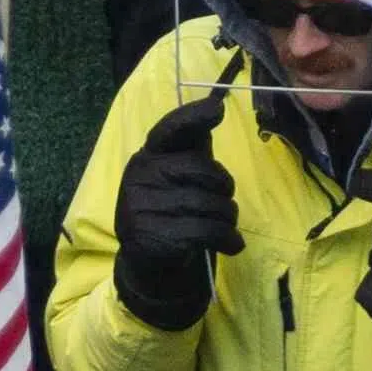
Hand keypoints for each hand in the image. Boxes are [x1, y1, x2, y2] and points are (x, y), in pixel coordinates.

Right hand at [105, 111, 241, 319]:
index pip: (169, 130)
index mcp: (147, 155)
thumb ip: (193, 148)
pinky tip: (232, 244)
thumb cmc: (170, 209)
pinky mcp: (152, 236)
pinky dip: (228, 238)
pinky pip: (206, 230)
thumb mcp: (179, 176)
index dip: (193, 117)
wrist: (147, 263)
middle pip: (203, 170)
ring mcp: (141, 206)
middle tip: (225, 201)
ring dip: (229, 217)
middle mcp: (139, 175)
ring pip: (210, 203)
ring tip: (226, 226)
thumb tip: (214, 107)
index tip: (217, 109)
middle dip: (225, 187)